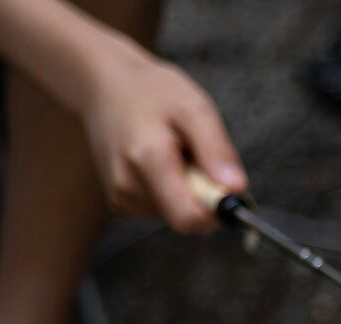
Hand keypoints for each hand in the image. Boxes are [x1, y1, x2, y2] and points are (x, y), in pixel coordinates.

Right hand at [79, 42, 245, 233]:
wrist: (104, 87)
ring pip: (176, 214)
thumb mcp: (194, 108)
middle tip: (196, 156)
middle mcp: (128, 185)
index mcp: (147, 159)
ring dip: (187, 190)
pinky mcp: (121, 201)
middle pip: (187, 218)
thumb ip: (217, 149)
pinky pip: (163, 208)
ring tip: (174, 153)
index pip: (189, 218)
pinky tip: (161, 162)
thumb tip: (237, 189)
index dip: (217, 211)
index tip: (227, 187)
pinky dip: (172, 190)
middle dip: (204, 194)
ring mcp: (121, 196)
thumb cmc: (153, 92)